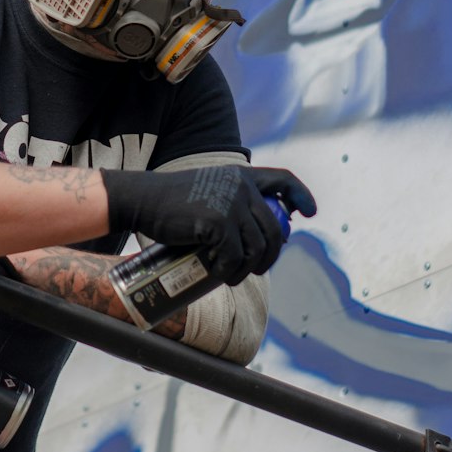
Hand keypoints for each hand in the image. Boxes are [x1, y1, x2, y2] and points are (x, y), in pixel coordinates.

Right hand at [101, 164, 315, 286]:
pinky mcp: (219, 222)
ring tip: (233, 276)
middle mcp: (241, 186)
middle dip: (271, 255)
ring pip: (258, 247)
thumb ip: (232, 200)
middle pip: (274, 228)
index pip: (283, 180)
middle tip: (257, 269)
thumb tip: (255, 235)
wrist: (143, 199)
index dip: (301, 196)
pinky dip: (229, 272)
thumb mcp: (209, 190)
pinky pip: (235, 257)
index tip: (308, 213)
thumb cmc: (172, 202)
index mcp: (242, 176)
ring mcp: (231, 203)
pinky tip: (219, 275)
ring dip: (249, 269)